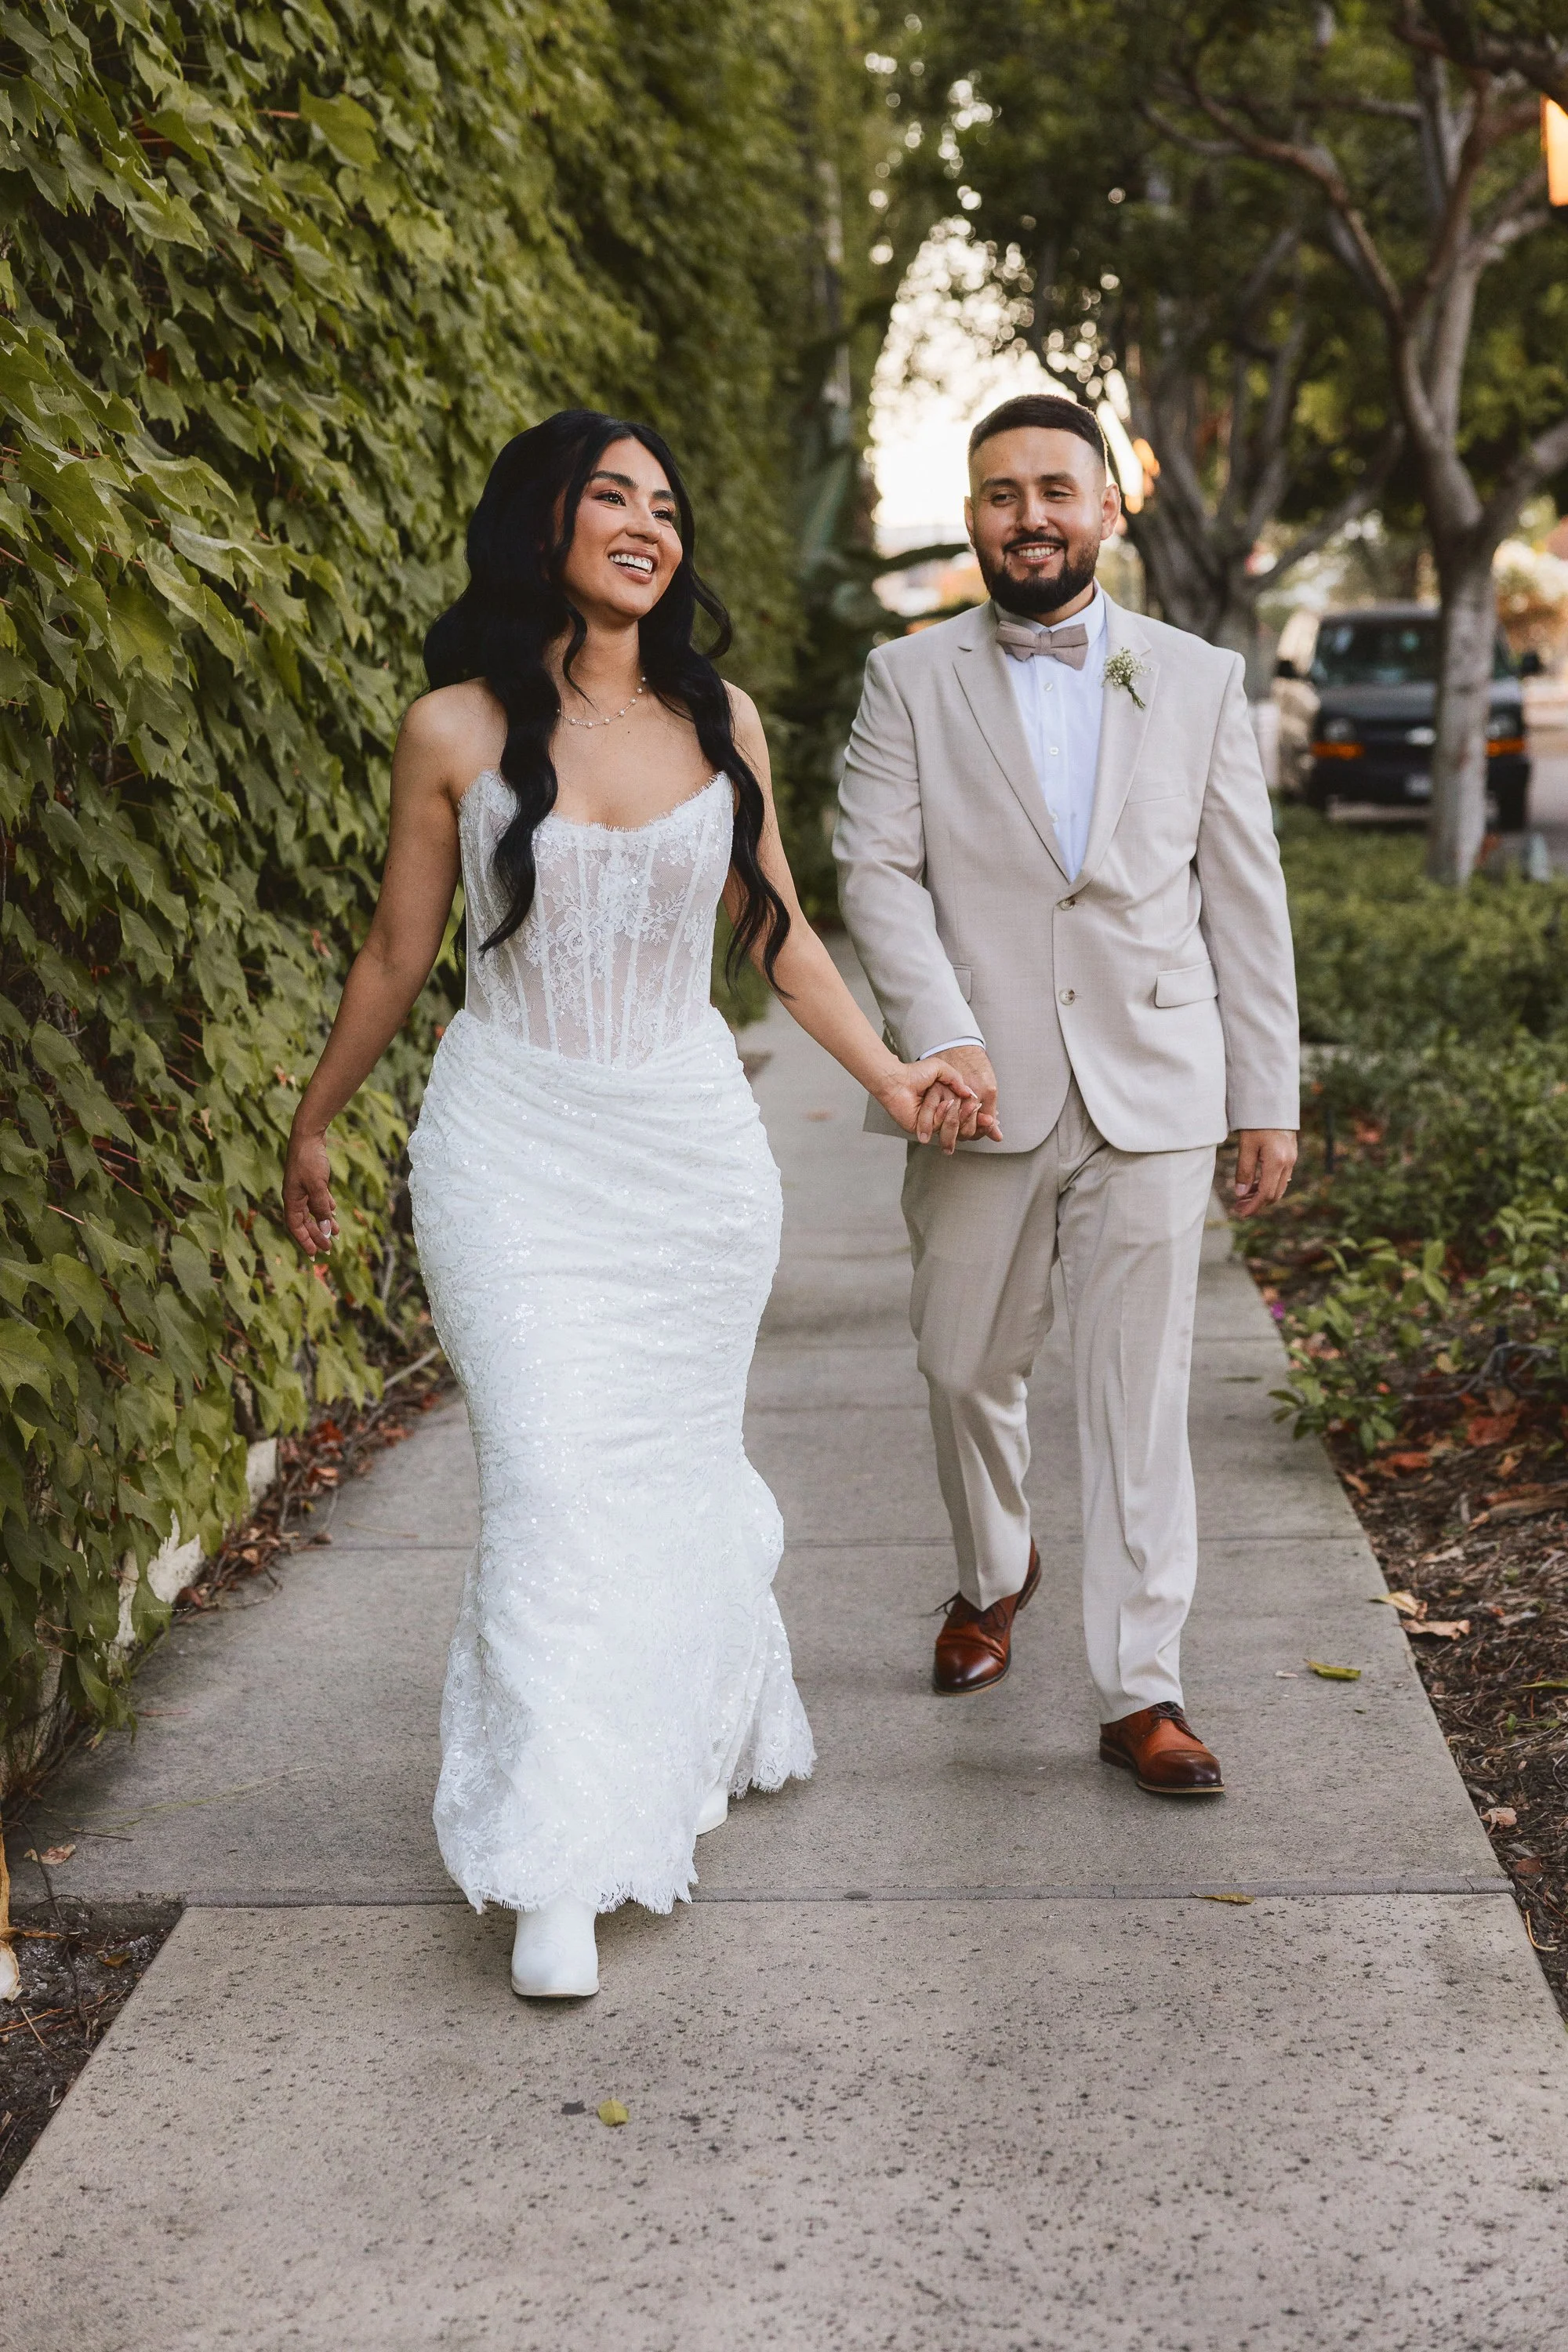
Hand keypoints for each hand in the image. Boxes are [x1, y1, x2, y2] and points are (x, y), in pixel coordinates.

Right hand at [284, 1123, 338, 1256]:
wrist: (308, 1135)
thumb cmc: (309, 1159)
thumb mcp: (317, 1185)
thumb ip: (320, 1207)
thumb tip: (325, 1229)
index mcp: (292, 1199)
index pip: (296, 1226)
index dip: (305, 1241)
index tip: (314, 1254)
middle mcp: (295, 1196)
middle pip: (305, 1222)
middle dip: (316, 1236)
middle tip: (329, 1250)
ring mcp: (303, 1188)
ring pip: (313, 1211)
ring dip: (324, 1223)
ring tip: (336, 1234)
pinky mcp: (312, 1180)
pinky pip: (318, 1199)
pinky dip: (326, 1207)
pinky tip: (333, 1212)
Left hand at [875, 1051, 1003, 1154]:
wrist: (898, 1080)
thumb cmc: (917, 1073)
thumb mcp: (941, 1069)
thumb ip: (957, 1080)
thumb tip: (971, 1095)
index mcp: (947, 1102)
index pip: (968, 1117)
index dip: (981, 1122)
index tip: (992, 1120)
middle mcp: (941, 1114)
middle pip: (963, 1126)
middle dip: (969, 1118)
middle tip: (975, 1111)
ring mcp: (932, 1123)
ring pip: (951, 1126)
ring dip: (951, 1112)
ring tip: (947, 1100)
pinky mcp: (922, 1129)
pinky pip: (937, 1126)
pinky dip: (938, 1114)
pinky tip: (937, 1103)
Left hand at [1233, 1128, 1296, 1217]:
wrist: (1273, 1101)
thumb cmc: (1257, 1121)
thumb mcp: (1246, 1145)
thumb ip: (1244, 1170)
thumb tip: (1241, 1194)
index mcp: (1277, 1161)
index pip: (1266, 1194)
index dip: (1253, 1207)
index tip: (1240, 1213)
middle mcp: (1288, 1162)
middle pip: (1274, 1194)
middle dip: (1256, 1203)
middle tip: (1238, 1206)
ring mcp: (1292, 1158)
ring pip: (1279, 1186)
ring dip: (1262, 1194)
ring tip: (1243, 1196)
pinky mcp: (1290, 1154)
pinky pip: (1281, 1176)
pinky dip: (1268, 1183)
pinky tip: (1255, 1183)